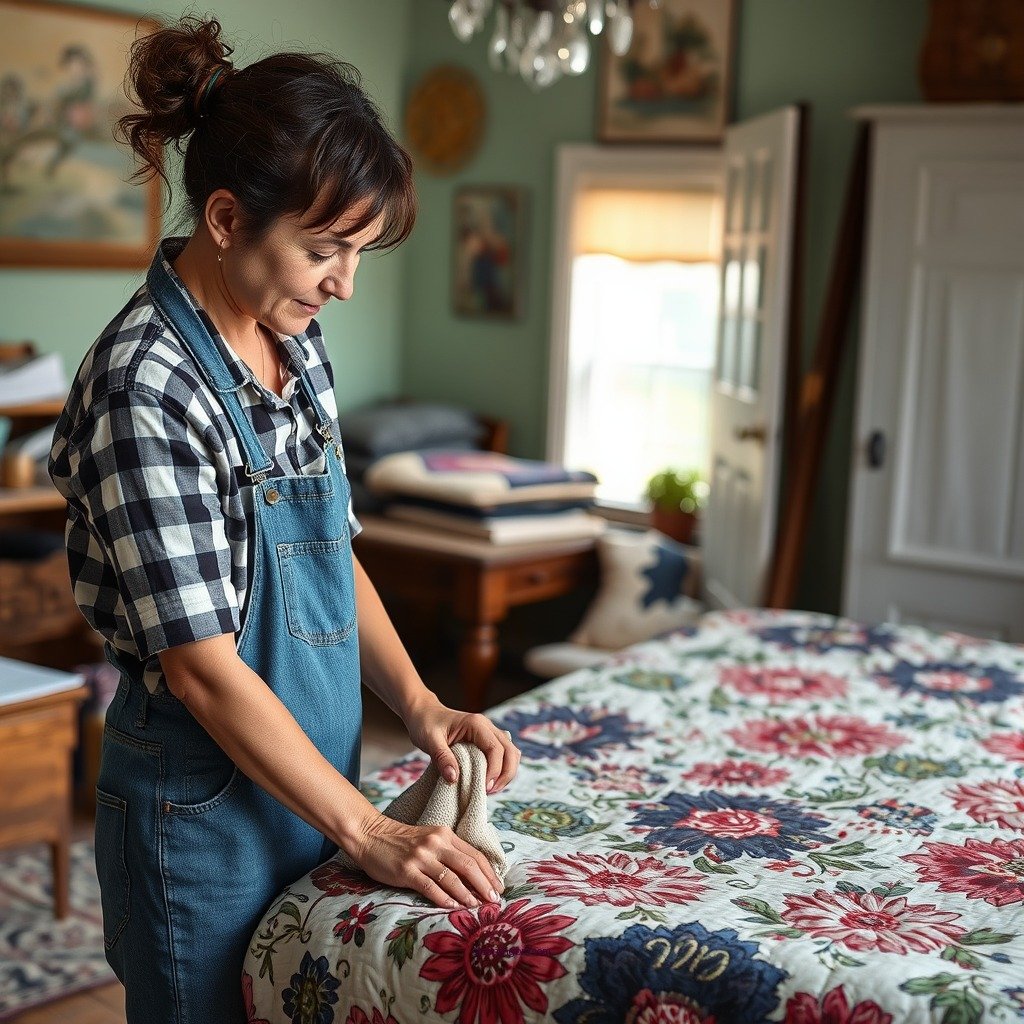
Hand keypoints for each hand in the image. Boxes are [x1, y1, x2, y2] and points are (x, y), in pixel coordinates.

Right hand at [352, 814, 504, 909]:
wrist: (371, 836)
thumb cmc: (403, 842)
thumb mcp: (430, 840)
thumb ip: (449, 853)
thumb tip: (473, 877)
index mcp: (445, 834)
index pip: (474, 855)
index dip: (489, 873)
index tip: (499, 888)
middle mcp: (435, 843)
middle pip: (468, 865)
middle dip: (484, 885)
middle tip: (493, 901)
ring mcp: (421, 856)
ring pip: (451, 878)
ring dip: (467, 895)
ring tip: (477, 907)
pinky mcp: (407, 870)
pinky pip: (430, 887)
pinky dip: (444, 899)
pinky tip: (453, 907)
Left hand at [404, 697, 520, 795]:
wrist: (424, 712)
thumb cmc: (425, 723)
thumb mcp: (429, 740)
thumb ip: (442, 758)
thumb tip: (454, 779)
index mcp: (476, 724)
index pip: (495, 748)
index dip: (494, 770)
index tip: (485, 787)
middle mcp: (487, 726)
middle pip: (510, 751)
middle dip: (505, 774)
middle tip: (490, 792)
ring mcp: (489, 732)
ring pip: (511, 752)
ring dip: (506, 772)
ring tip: (491, 789)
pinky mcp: (486, 740)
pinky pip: (503, 754)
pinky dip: (502, 769)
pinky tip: (490, 781)